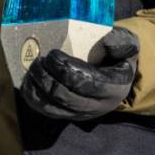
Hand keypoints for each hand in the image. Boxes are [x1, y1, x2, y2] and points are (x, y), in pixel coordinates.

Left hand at [20, 27, 139, 120]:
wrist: (117, 77)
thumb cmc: (118, 57)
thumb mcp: (127, 45)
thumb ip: (119, 40)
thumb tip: (105, 39)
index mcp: (113, 88)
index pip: (86, 83)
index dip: (66, 70)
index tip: (54, 54)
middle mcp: (97, 106)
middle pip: (65, 96)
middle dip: (47, 77)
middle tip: (39, 59)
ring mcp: (81, 114)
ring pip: (52, 107)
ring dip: (37, 88)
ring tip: (32, 68)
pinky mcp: (67, 116)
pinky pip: (45, 111)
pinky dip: (33, 97)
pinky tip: (28, 81)